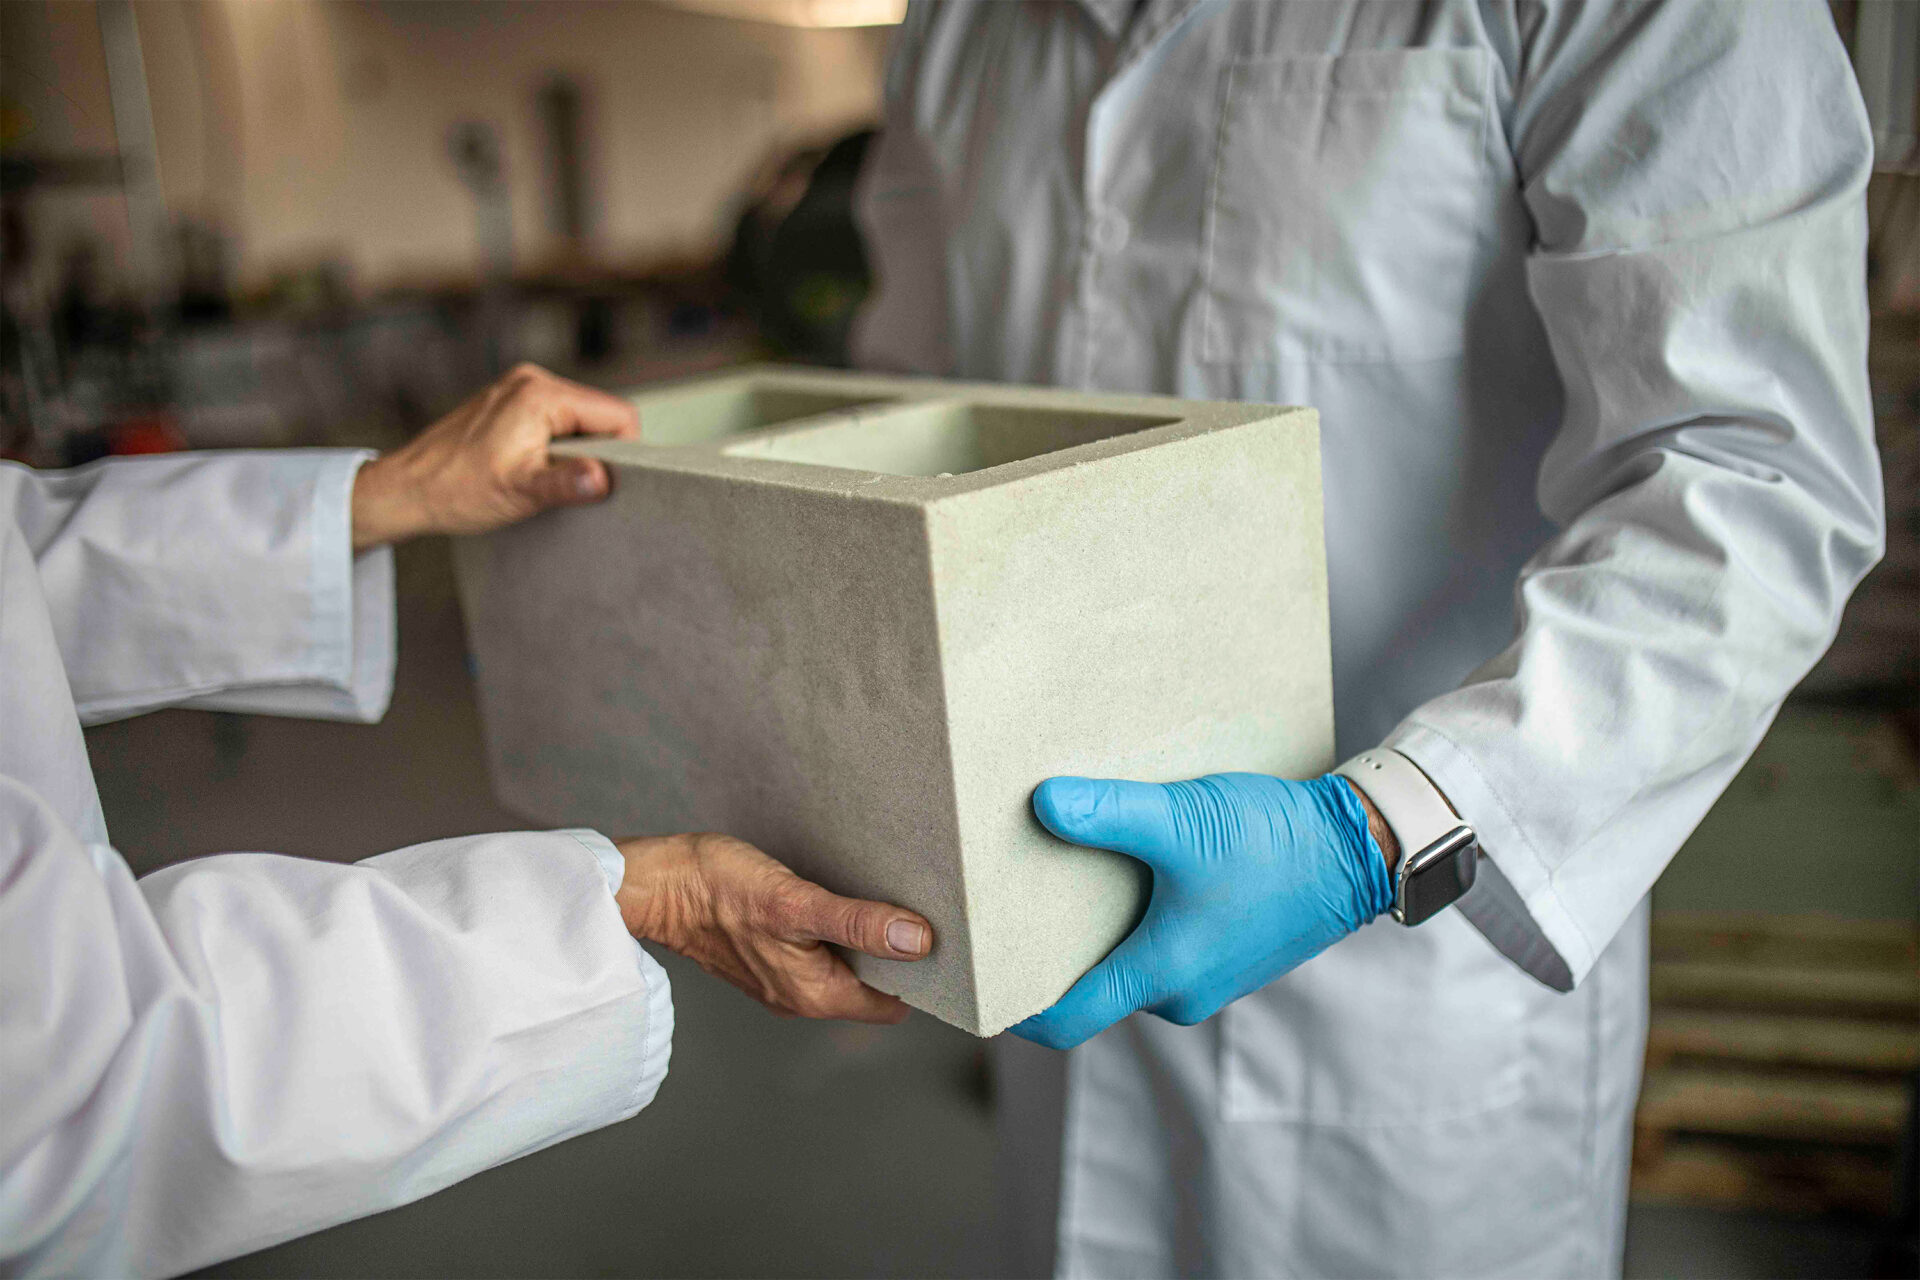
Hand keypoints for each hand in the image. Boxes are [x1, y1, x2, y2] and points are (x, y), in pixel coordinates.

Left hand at [351, 363, 638, 548]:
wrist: (406, 489)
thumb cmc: (457, 489)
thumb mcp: (519, 491)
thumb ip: (566, 483)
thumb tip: (604, 478)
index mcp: (540, 394)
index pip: (617, 415)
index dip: (623, 452)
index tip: (602, 483)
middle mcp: (531, 380)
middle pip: (599, 415)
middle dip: (596, 452)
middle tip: (567, 485)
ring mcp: (518, 388)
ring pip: (578, 419)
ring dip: (573, 451)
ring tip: (542, 477)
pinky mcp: (509, 402)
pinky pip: (554, 421)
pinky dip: (553, 446)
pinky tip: (528, 468)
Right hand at [614, 832, 933, 1023]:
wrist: (655, 886)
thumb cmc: (718, 891)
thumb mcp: (796, 903)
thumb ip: (857, 924)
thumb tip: (916, 940)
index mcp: (815, 995)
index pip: (892, 1005)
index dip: (920, 977)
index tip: (939, 939)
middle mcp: (801, 996)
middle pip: (871, 987)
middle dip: (895, 955)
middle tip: (917, 908)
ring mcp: (782, 978)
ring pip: (844, 968)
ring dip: (865, 940)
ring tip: (883, 897)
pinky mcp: (767, 955)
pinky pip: (818, 952)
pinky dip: (836, 931)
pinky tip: (838, 897)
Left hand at [1010, 773, 1391, 1049]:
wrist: (1363, 849)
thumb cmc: (1277, 843)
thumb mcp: (1182, 821)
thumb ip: (1108, 814)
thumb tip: (1041, 804)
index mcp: (1161, 976)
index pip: (1064, 1020)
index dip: (1013, 1007)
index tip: (976, 975)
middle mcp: (1180, 993)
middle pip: (1091, 987)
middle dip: (1050, 953)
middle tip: (1007, 907)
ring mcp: (1207, 976)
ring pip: (1129, 963)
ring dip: (1098, 930)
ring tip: (1062, 875)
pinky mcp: (1226, 952)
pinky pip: (1162, 946)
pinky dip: (1137, 919)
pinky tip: (1128, 870)